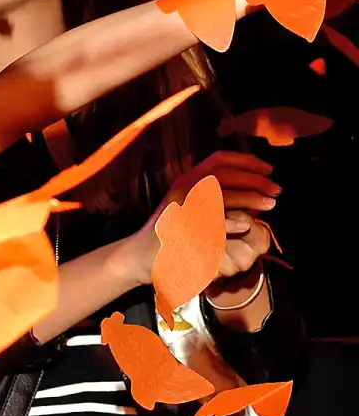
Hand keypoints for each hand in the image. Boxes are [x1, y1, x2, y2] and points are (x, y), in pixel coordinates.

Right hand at [127, 151, 280, 284]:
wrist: (139, 256)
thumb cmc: (169, 234)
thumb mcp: (190, 207)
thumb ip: (215, 197)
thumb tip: (253, 193)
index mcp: (186, 180)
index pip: (219, 160)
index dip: (247, 161)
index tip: (268, 169)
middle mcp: (182, 188)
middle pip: (223, 174)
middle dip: (255, 180)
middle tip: (276, 190)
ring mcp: (180, 207)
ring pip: (219, 194)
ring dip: (248, 197)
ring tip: (269, 205)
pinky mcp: (179, 228)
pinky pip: (209, 222)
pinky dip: (229, 222)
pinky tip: (245, 226)